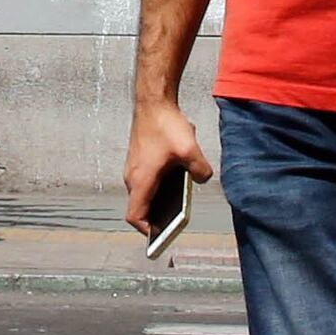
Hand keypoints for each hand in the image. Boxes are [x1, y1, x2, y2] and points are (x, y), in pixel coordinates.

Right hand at [122, 99, 212, 243]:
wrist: (153, 100)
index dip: (146, 230)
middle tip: (174, 222)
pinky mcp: (139, 158)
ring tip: (179, 202)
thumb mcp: (190, 150)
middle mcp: (132, 176)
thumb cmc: (165, 125)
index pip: (135, 216)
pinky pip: (147, 179)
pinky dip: (159, 185)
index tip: (161, 234)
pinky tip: (178, 177)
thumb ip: (200, 171)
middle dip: (157, 216)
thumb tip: (203, 179)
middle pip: (140, 206)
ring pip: (144, 192)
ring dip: (159, 199)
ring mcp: (134, 167)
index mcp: (140, 180)